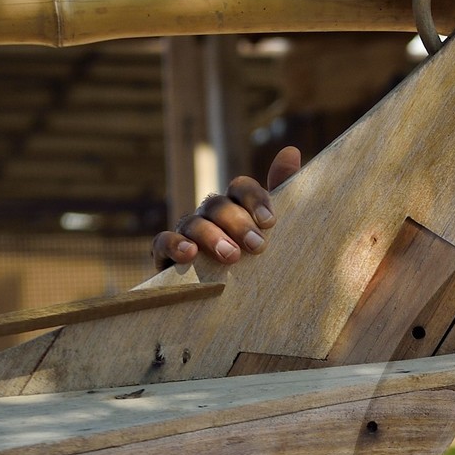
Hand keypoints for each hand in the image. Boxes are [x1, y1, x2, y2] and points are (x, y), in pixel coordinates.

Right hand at [151, 145, 302, 267]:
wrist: (231, 304)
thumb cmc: (255, 264)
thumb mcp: (274, 235)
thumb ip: (284, 192)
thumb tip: (291, 151)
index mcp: (237, 208)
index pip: (241, 187)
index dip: (255, 199)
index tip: (270, 222)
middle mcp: (210, 216)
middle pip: (219, 205)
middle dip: (239, 224)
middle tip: (257, 247)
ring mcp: (187, 233)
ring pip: (195, 223)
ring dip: (213, 237)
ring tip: (231, 257)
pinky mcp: (166, 254)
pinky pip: (164, 241)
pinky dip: (175, 245)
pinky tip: (190, 254)